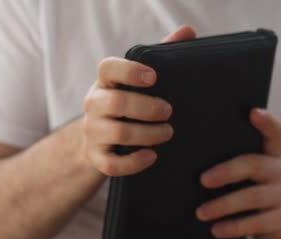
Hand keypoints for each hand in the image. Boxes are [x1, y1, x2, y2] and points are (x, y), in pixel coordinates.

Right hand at [82, 26, 195, 175]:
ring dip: (147, 134)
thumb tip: (188, 31)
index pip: (107, 68)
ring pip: (117, 134)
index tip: (154, 77)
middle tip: (169, 111)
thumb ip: (161, 54)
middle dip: (146, 108)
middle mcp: (94, 104)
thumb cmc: (130, 103)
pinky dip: (134, 162)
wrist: (103, 141)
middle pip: (115, 103)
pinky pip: (112, 164)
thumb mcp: (141, 80)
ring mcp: (92, 132)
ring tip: (168, 133)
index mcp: (105, 82)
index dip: (129, 71)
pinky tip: (153, 156)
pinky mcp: (96, 157)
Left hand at [196, 109, 280, 238]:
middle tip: (202, 181)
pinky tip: (217, 230)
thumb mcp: (252, 181)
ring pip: (253, 196)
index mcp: (274, 157)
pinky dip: (233, 227)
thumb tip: (196, 168)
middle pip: (254, 164)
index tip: (253, 112)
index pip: (276, 133)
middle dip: (225, 172)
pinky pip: (257, 222)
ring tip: (201, 213)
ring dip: (223, 205)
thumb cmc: (257, 201)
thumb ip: (238, 169)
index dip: (266, 122)